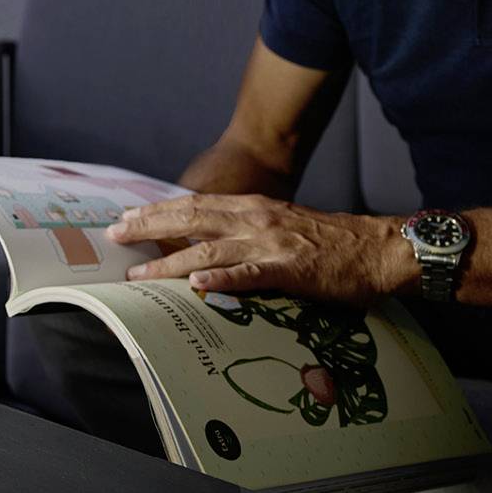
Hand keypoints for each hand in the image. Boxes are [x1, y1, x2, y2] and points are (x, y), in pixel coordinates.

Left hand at [106, 193, 410, 305]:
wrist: (376, 248)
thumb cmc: (329, 243)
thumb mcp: (280, 225)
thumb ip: (246, 230)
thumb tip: (208, 243)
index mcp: (252, 208)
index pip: (193, 205)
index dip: (157, 210)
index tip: (126, 217)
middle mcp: (255, 220)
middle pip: (191, 219)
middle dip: (149, 227)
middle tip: (115, 235)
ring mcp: (271, 244)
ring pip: (210, 251)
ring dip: (171, 262)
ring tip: (140, 274)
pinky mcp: (290, 270)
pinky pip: (250, 275)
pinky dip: (222, 280)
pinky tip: (197, 287)